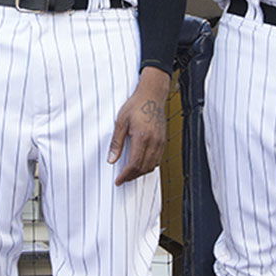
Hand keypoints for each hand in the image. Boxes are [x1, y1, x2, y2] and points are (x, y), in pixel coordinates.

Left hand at [107, 68, 171, 184]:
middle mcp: (153, 142)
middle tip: (122, 179)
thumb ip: (116, 142)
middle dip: (132, 176)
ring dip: (140, 173)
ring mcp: (160, 142)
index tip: (118, 180)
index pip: (134, 164)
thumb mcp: (121, 122)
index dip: (125, 175)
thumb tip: (111, 159)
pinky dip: (149, 166)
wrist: (152, 95)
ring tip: (129, 174)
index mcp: (142, 137)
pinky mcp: (163, 141)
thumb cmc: (136, 105)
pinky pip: (157, 159)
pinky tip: (140, 164)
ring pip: (152, 166)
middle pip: (143, 168)